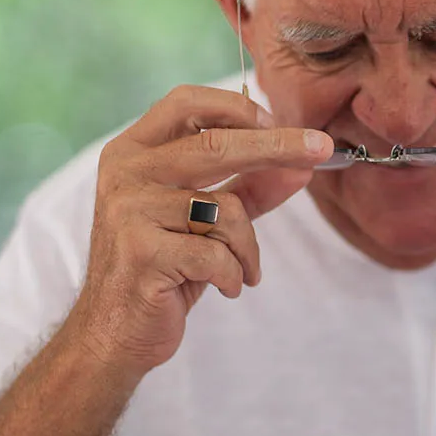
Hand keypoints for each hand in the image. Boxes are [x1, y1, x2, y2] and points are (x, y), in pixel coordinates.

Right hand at [65, 85, 332, 376]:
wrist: (113, 333)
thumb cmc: (165, 269)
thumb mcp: (207, 220)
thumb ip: (249, 187)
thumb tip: (303, 164)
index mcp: (134, 151)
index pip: (186, 102)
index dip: (238, 108)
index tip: (280, 121)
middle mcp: (125, 172)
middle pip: (215, 142)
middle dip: (278, 145)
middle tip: (321, 148)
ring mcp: (129, 210)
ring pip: (225, 209)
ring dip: (248, 247)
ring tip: (241, 270)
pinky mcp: (141, 252)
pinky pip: (217, 253)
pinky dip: (234, 273)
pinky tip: (225, 287)